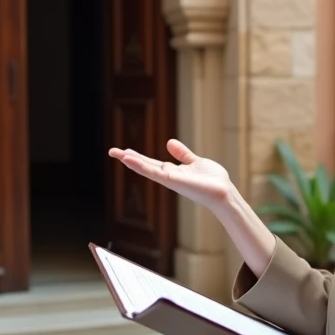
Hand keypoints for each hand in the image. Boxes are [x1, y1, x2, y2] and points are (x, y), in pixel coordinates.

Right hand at [109, 139, 234, 209]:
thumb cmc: (213, 180)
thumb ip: (182, 154)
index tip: (125, 151)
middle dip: (128, 158)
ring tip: (116, 153)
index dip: (138, 156)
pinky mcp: (171, 181)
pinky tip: (130, 159)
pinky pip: (153, 172)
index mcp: (173, 171)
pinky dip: (141, 166)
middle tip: (112, 151)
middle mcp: (168, 176)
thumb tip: (169, 142)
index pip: (151, 163)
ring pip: (145, 168)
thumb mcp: (195, 161)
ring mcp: (169, 179)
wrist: (222, 192)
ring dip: (130, 161)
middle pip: (144, 165)